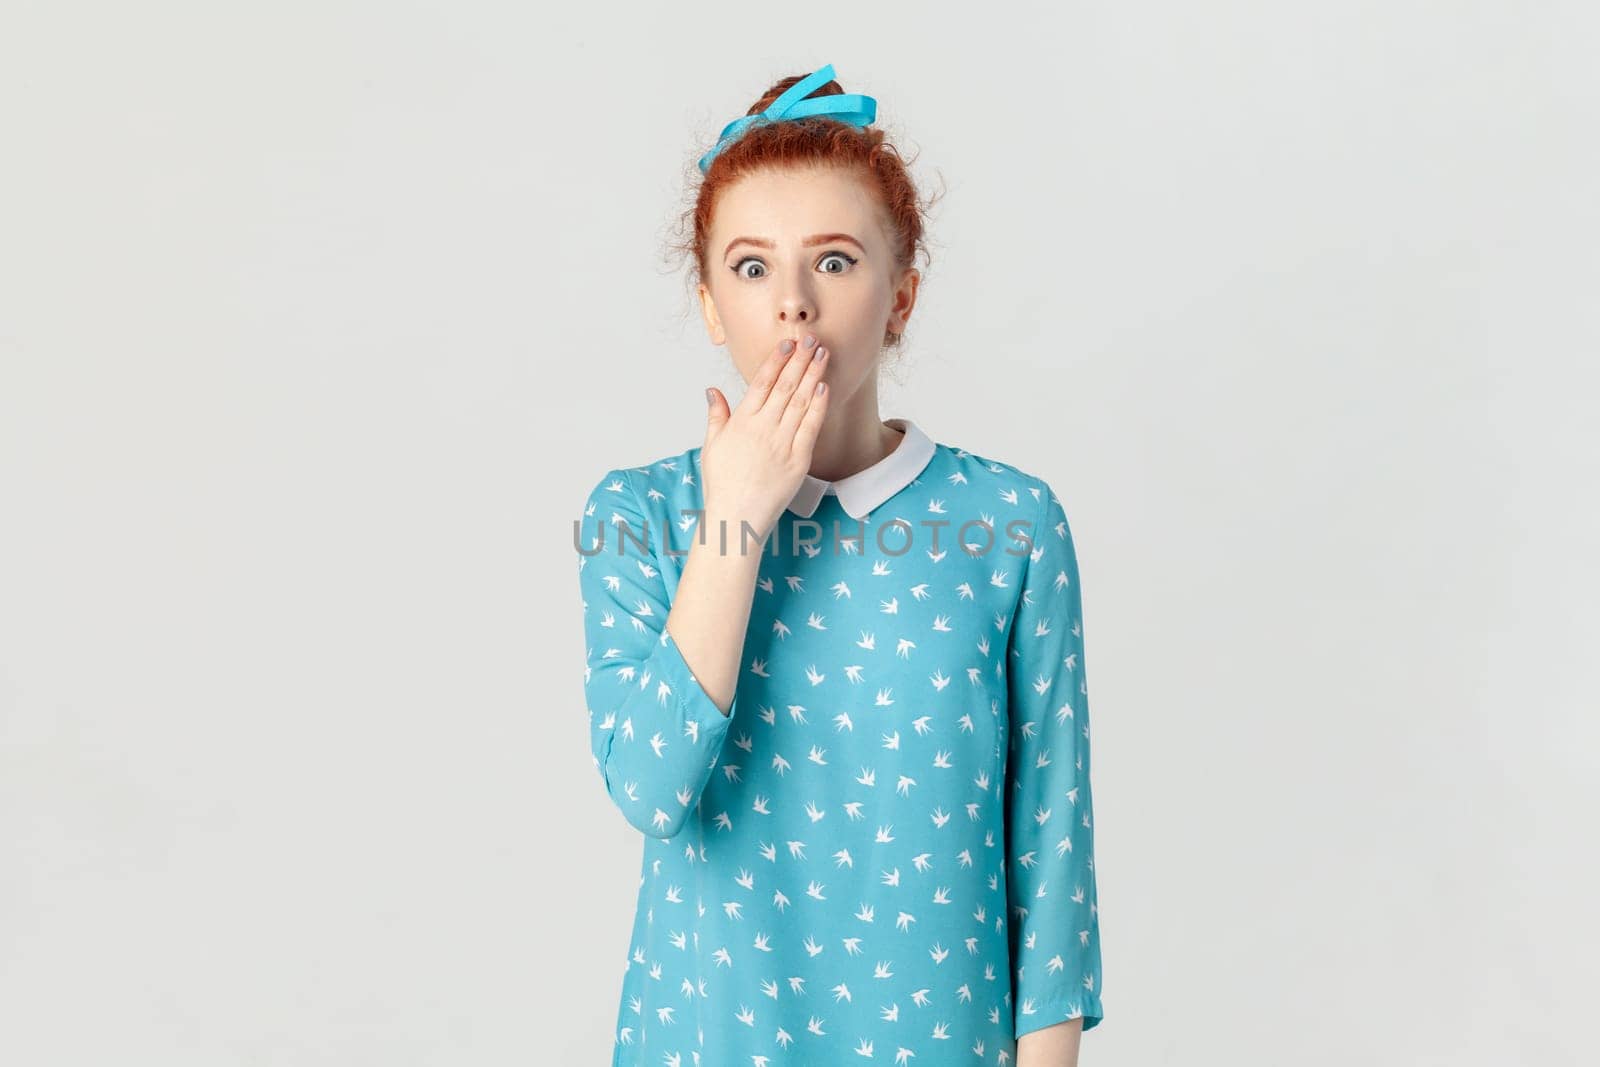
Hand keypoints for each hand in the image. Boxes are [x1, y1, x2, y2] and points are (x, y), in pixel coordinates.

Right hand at [702, 334, 831, 545]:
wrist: (737, 517)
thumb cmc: (722, 484)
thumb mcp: (712, 446)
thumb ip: (716, 415)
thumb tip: (712, 390)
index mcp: (741, 422)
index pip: (761, 383)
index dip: (776, 361)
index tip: (787, 344)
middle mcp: (762, 428)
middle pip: (785, 386)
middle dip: (800, 360)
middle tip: (812, 339)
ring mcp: (782, 443)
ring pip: (800, 401)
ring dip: (813, 375)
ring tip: (823, 354)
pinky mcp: (798, 460)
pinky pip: (811, 426)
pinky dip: (818, 405)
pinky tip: (825, 387)